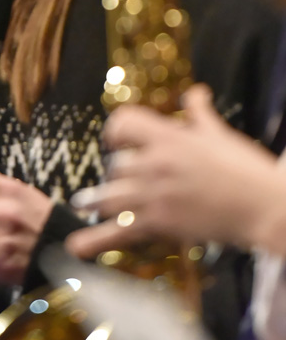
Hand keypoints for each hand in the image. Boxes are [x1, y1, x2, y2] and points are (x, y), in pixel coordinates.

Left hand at [66, 84, 284, 257]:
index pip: (122, 123)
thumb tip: (197, 92)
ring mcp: (154, 194)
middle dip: (116, 175)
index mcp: (167, 137)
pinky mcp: (159, 223)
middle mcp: (154, 163)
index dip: (115, 131)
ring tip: (84, 204)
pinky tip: (76, 247)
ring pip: (108, 196)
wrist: (264, 206)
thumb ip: (200, 113)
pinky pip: (118, 231)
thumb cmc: (245, 168)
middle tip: (122, 184)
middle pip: (114, 165)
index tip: (117, 141)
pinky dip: (94, 241)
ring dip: (96, 201)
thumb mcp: (219, 134)